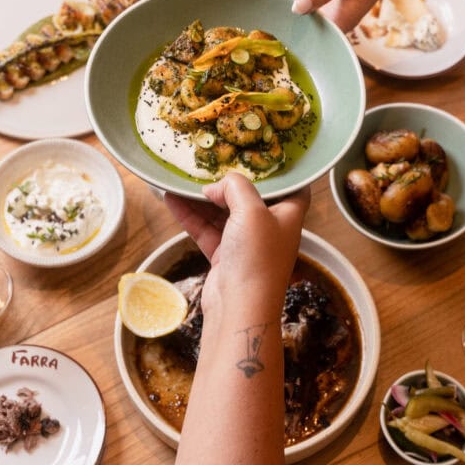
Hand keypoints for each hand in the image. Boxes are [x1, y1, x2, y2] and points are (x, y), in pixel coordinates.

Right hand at [164, 173, 309, 315]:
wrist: (239, 309)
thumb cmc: (257, 258)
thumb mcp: (251, 210)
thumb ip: (236, 187)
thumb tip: (216, 187)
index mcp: (289, 215)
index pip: (293, 187)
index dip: (280, 172)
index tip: (261, 155)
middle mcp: (270, 228)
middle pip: (250, 198)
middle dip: (230, 183)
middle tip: (210, 166)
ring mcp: (246, 244)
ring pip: (223, 214)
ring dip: (203, 199)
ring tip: (181, 179)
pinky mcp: (224, 258)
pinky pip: (206, 230)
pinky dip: (190, 216)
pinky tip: (171, 200)